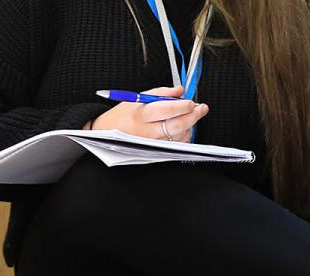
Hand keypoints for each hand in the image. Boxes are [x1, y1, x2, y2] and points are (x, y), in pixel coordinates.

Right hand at [88, 86, 209, 141]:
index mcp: (142, 114)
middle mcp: (146, 131)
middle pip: (177, 125)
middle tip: (201, 108)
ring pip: (179, 136)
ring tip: (188, 117)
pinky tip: (181, 128)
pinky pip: (176, 145)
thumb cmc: (124, 114)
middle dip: (193, 115)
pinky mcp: (155, 152)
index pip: (168, 109)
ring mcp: (152, 143)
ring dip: (189, 125)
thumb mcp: (139, 98)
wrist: (109, 132)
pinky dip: (183, 136)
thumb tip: (180, 90)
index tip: (191, 102)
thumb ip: (162, 93)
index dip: (184, 105)